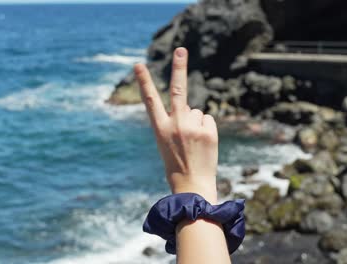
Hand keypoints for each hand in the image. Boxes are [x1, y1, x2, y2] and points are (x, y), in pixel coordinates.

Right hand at [134, 47, 218, 203]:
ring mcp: (192, 127)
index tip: (138, 65)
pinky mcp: (208, 131)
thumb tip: (194, 109)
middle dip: (179, 67)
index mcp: (159, 129)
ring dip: (196, 123)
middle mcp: (175, 124)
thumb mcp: (167, 143)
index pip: (150, 101)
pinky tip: (203, 144)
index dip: (144, 82)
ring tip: (193, 143)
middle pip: (178, 90)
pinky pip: (208, 119)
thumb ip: (176, 122)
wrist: (192, 185)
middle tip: (181, 50)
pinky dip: (207, 129)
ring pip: (196, 112)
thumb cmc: (177, 165)